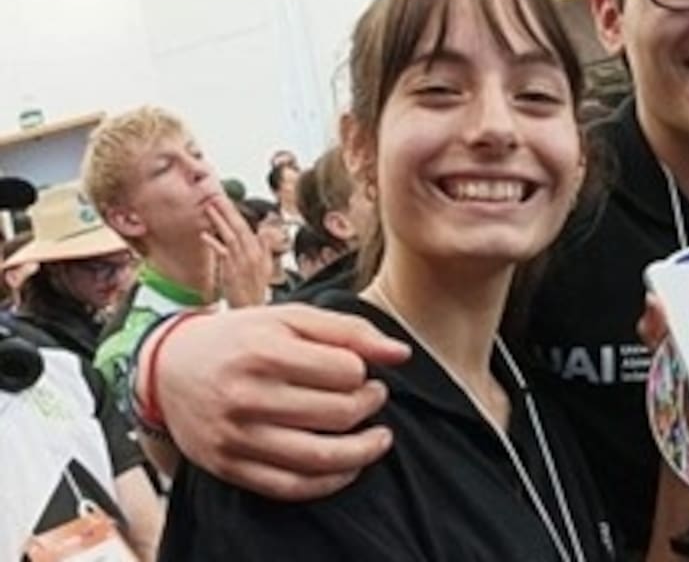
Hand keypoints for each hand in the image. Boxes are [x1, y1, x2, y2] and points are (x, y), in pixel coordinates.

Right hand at [152, 304, 409, 498]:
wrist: (168, 368)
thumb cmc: (240, 338)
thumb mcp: (291, 319)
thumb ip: (349, 331)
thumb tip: (401, 354)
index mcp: (264, 352)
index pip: (346, 371)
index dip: (365, 372)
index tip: (363, 371)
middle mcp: (247, 397)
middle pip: (338, 414)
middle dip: (370, 405)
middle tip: (373, 396)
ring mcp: (237, 437)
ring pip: (320, 458)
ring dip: (364, 451)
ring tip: (378, 437)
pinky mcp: (230, 467)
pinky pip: (291, 487)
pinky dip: (331, 482)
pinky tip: (349, 465)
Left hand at [202, 196, 271, 306]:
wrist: (252, 309)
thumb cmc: (256, 289)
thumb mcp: (266, 266)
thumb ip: (264, 246)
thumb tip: (264, 229)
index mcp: (258, 250)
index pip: (245, 227)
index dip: (234, 213)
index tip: (225, 201)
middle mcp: (250, 253)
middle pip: (238, 227)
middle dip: (227, 211)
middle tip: (216, 196)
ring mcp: (241, 261)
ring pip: (230, 236)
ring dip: (219, 221)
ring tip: (209, 208)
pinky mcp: (231, 270)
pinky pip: (222, 253)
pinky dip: (213, 243)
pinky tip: (204, 235)